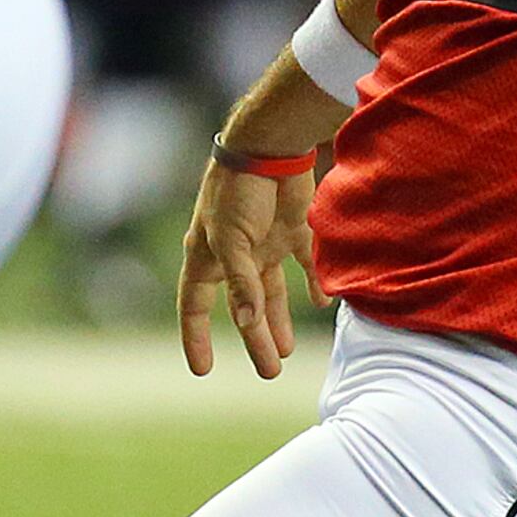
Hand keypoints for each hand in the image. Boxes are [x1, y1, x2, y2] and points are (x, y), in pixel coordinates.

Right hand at [179, 152, 317, 382]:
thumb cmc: (239, 188)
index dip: (196, 336)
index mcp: (207, 255)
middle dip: (253, 340)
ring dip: (278, 320)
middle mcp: (233, 254)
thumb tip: (247, 324)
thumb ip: (242, 282)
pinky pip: (303, 265)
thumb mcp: (233, 239)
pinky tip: (321, 303)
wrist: (271, 144)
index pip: (194, 304)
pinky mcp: (292, 230)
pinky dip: (311, 284)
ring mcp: (263, 243)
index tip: (203, 369)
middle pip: (241, 307)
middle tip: (268, 371)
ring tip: (287, 351)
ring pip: (270, 292)